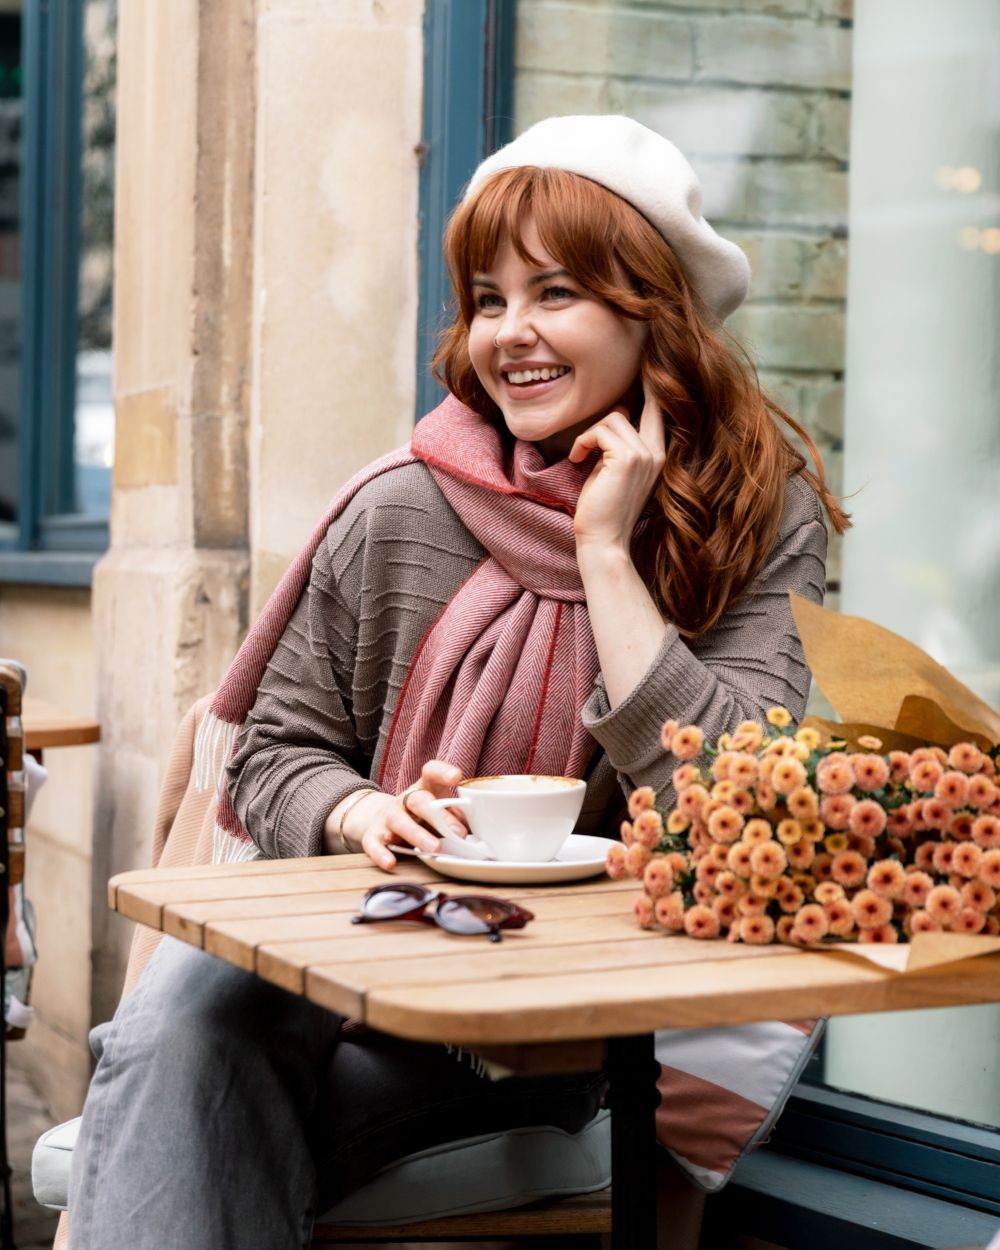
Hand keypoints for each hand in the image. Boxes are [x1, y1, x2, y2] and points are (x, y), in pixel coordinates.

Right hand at [344, 760, 468, 871]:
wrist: (380, 821)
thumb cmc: (421, 817)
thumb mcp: (438, 811)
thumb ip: (456, 816)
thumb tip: (481, 828)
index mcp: (424, 789)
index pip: (430, 773)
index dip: (442, 772)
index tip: (457, 777)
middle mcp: (405, 800)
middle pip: (419, 800)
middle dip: (439, 816)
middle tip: (458, 833)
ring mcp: (388, 817)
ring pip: (400, 821)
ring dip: (417, 834)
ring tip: (434, 848)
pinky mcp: (373, 836)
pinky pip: (375, 844)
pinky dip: (382, 854)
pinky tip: (391, 863)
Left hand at [568, 389, 664, 554]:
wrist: (604, 541)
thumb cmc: (603, 509)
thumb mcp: (616, 470)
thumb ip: (621, 444)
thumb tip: (619, 412)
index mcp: (659, 455)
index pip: (660, 410)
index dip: (654, 387)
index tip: (648, 361)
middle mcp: (657, 452)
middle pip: (638, 406)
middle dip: (621, 402)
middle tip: (612, 396)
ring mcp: (645, 455)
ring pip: (614, 416)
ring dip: (590, 434)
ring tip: (581, 455)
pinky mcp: (627, 458)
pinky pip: (600, 430)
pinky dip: (583, 442)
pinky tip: (577, 459)